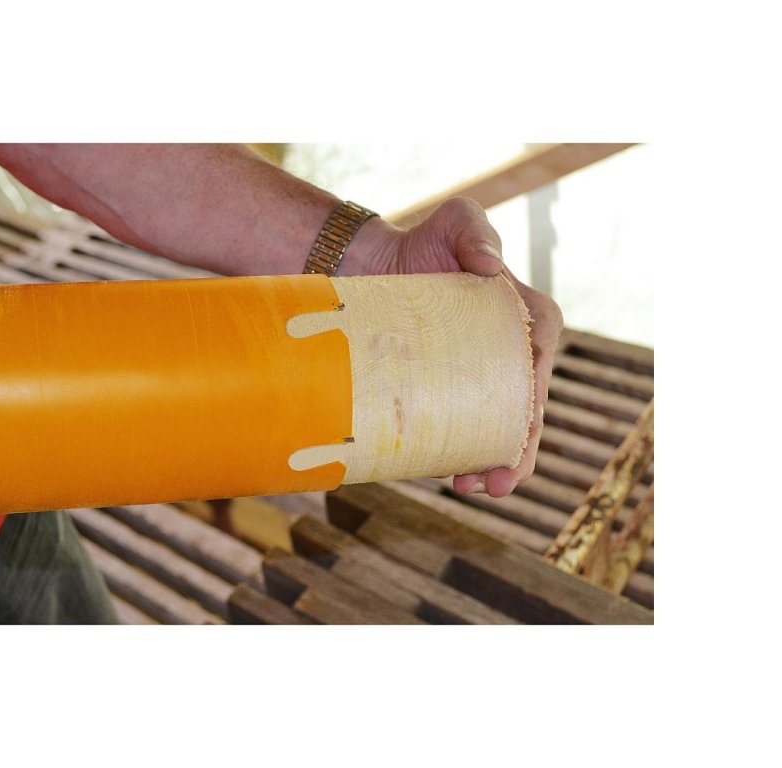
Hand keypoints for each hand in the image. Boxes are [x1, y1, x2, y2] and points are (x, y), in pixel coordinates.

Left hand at [353, 197, 563, 497]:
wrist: (372, 266)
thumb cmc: (422, 241)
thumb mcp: (455, 219)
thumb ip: (474, 232)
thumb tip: (489, 266)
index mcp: (528, 320)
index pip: (539, 367)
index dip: (535, 405)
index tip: (522, 430)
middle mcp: (510, 355)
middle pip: (524, 413)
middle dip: (518, 453)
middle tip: (496, 484)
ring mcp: (480, 379)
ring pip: (496, 430)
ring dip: (491, 464)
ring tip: (470, 487)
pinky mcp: (449, 392)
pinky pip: (461, 429)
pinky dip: (459, 454)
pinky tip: (447, 474)